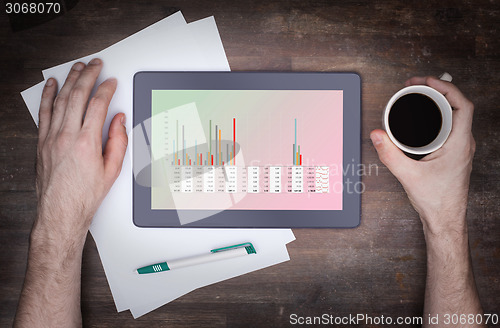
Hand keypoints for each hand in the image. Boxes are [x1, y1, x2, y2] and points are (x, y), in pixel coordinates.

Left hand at [35, 58, 127, 243]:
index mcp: (87, 143)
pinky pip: (44, 112)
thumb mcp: (112, 170)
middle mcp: (67, 136)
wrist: (61, 211)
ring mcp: (51, 138)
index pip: (98, 106)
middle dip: (88, 76)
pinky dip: (48, 96)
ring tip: (77, 68)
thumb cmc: (85, 195)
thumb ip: (118, 142)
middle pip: (78, 96)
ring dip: (70, 81)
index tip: (111, 82)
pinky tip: (51, 85)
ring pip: (60, 100)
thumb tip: (119, 121)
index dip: (106, 90)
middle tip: (96, 65)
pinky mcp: (41, 142)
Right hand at [370, 76, 474, 235]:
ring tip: (418, 96)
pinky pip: (448, 126)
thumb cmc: (436, 200)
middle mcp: (463, 143)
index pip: (463, 105)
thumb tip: (377, 135)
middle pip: (457, 105)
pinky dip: (436, 116)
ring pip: (454, 116)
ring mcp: (459, 148)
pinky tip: (421, 119)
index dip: (447, 88)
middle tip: (417, 85)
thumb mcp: (408, 175)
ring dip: (437, 103)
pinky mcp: (453, 153)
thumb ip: (389, 154)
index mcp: (459, 144)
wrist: (445, 219)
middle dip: (437, 90)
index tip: (427, 82)